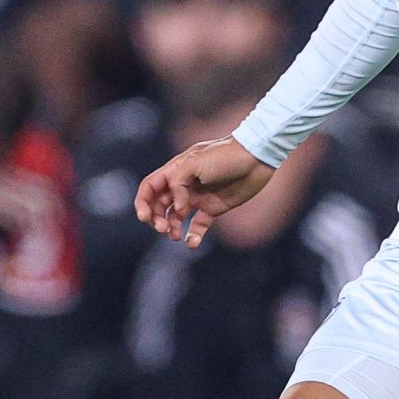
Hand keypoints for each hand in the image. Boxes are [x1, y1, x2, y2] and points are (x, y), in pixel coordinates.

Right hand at [136, 136, 274, 246]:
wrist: (255, 158)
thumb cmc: (224, 155)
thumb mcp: (195, 163)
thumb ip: (178, 183)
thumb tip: (178, 207)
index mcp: (175, 170)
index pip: (150, 187)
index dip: (143, 202)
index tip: (145, 217)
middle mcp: (183, 185)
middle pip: (159, 204)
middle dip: (156, 218)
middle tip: (162, 228)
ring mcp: (198, 197)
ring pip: (176, 216)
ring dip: (171, 228)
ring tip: (175, 236)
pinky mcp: (213, 208)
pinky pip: (198, 225)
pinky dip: (193, 235)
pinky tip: (192, 242)